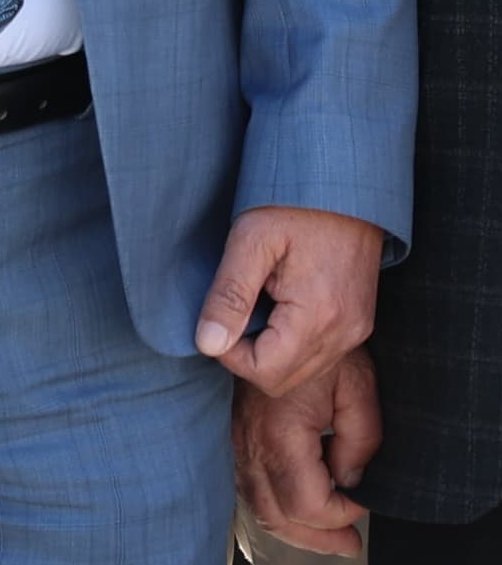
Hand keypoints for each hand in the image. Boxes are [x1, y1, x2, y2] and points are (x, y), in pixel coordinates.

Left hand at [199, 203, 387, 397]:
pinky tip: (275, 305)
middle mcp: (345, 334)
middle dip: (246, 355)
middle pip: (283, 379)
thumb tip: (206, 344)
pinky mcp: (357, 323)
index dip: (229, 354)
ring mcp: (356, 331)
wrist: (347, 185)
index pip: (265, 372)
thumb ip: (229, 295)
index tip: (216, 318)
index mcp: (319, 317)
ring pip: (300, 370)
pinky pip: (317, 353)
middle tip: (231, 311)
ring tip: (254, 303)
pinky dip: (288, 342)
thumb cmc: (295, 206)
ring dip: (268, 350)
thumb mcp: (250, 241)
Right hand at [237, 350, 379, 555]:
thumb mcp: (358, 388)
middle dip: (318, 538)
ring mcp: (235, 440)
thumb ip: (362, 442)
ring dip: (294, 528)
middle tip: (350, 543)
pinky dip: (273, 506)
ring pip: (258, 506)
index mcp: (281, 434)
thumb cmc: (320, 349)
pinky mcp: (231, 435)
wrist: (269, 314)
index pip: (308, 505)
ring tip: (327, 533)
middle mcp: (249, 444)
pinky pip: (247, 486)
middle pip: (278, 516)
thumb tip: (350, 480)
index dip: (342, 515)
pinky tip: (295, 505)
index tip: (365, 501)